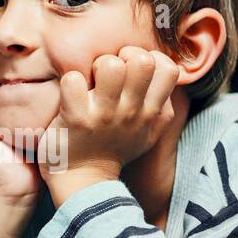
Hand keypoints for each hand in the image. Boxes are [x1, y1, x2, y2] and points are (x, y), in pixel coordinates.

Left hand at [38, 46, 179, 195]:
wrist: (85, 182)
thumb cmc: (114, 149)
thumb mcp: (147, 133)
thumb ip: (159, 106)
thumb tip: (165, 73)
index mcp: (150, 112)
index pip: (168, 69)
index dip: (150, 59)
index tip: (133, 71)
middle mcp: (131, 112)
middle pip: (142, 61)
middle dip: (123, 56)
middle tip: (110, 71)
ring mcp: (104, 115)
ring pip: (111, 66)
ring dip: (97, 66)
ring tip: (92, 81)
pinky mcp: (77, 119)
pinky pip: (73, 80)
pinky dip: (70, 82)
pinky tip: (71, 94)